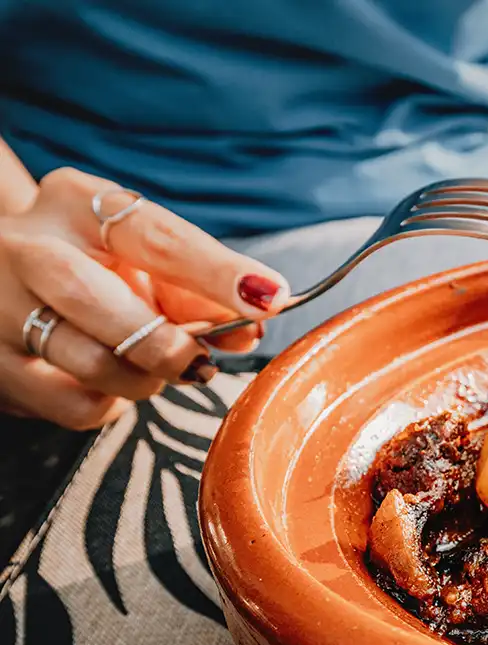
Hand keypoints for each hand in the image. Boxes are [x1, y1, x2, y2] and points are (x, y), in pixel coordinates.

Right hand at [0, 168, 289, 428]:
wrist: (3, 276)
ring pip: (89, 363)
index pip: (154, 236)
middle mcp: (27, 247)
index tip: (269, 297)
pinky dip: (111, 405)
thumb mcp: (141, 261)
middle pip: (97, 302)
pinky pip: (75, 406)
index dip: (215, 270)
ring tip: (152, 368)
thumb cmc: (95, 267)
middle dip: (165, 344)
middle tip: (198, 362)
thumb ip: (199, 291)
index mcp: (77, 204)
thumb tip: (252, 329)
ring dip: (144, 380)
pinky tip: (111, 385)